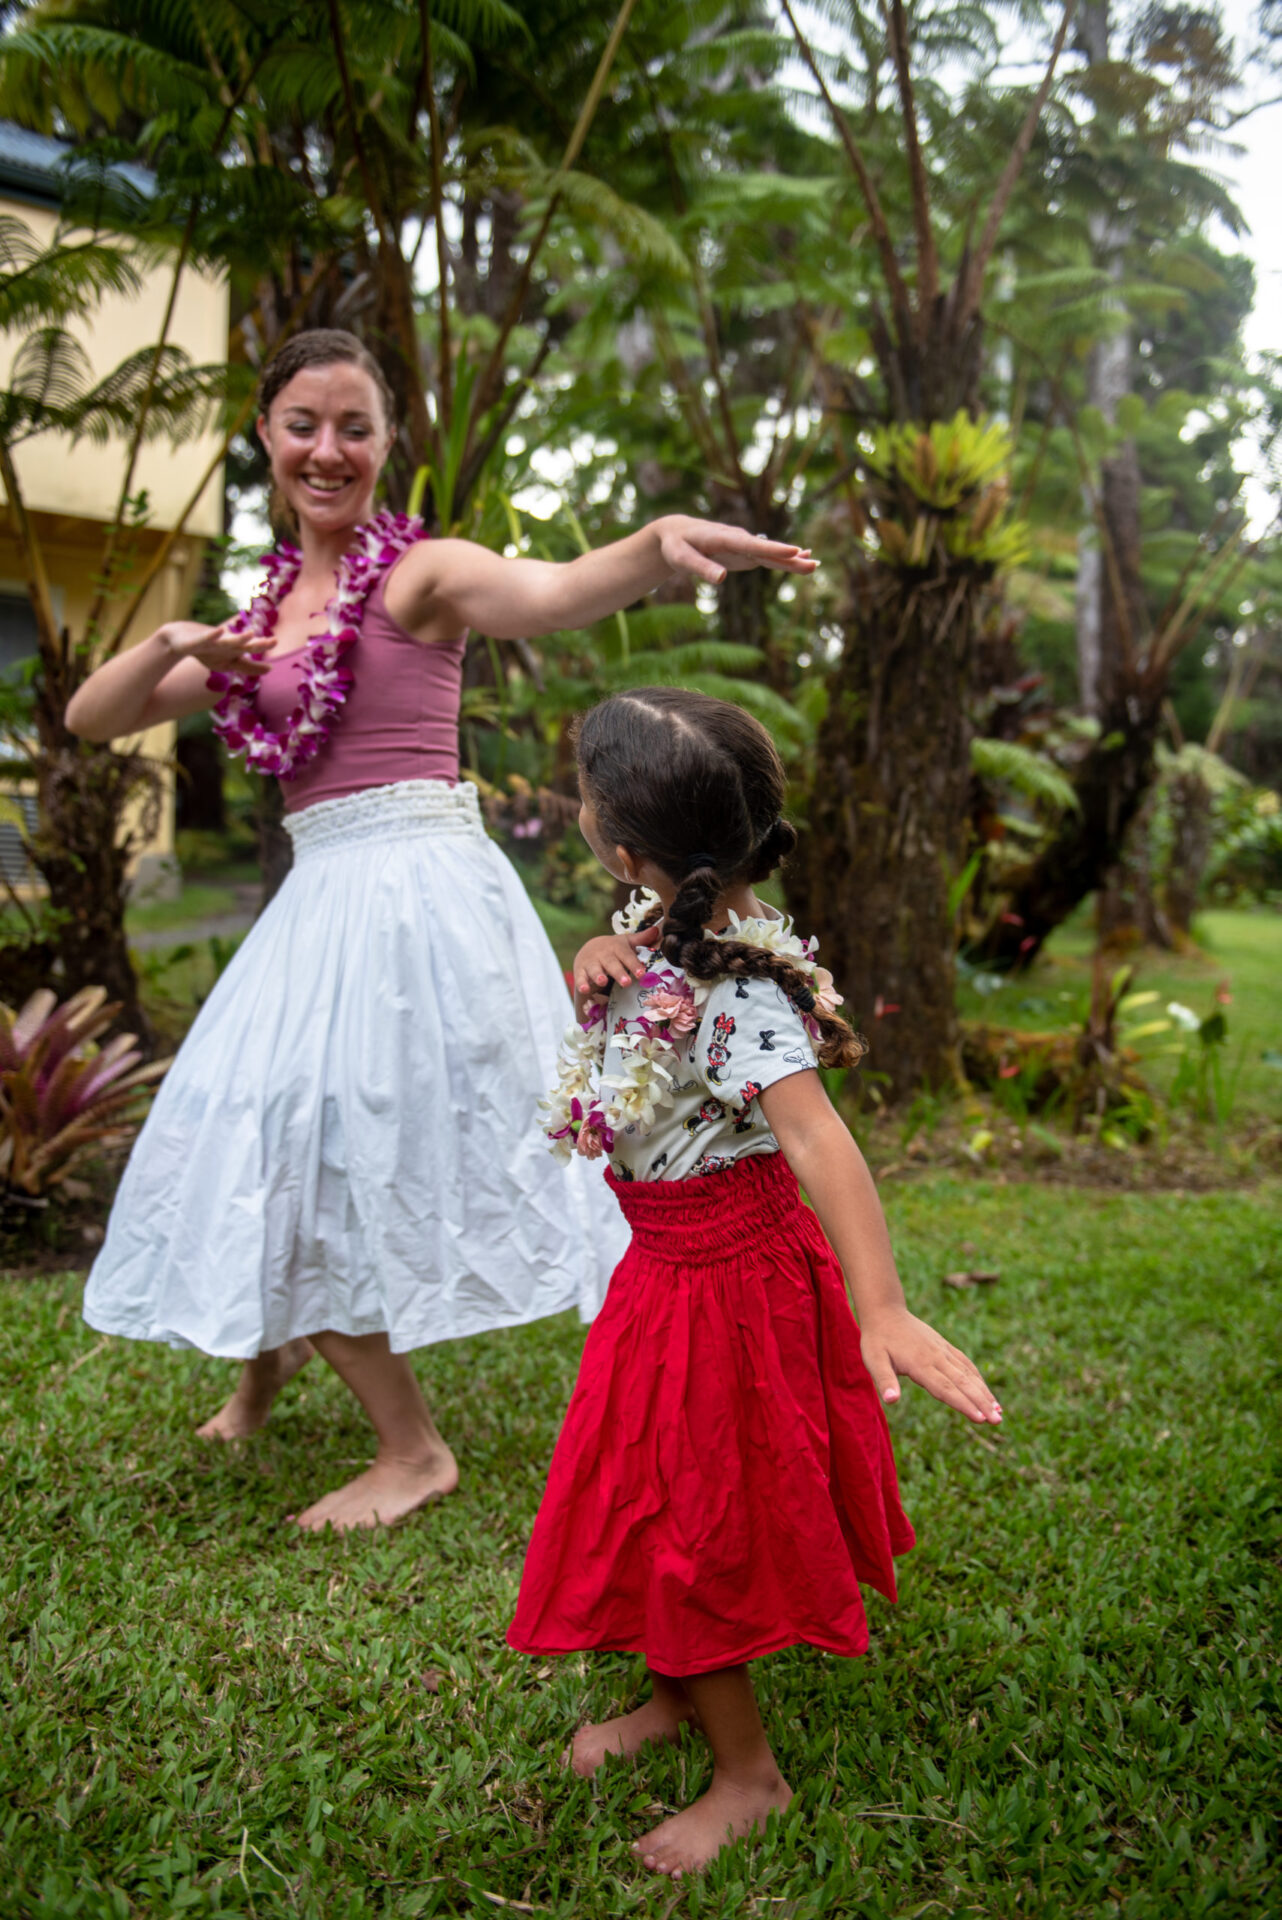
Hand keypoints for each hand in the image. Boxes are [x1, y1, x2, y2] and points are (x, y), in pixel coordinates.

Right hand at [161, 620, 271, 676]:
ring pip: (226, 641)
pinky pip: (205, 639)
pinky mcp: (196, 641)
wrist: (178, 640)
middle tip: (273, 640)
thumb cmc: (207, 651)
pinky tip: (220, 631)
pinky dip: (212, 635)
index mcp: (233, 650)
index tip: (275, 641)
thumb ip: (249, 666)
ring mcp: (211, 641)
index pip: (250, 649)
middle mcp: (224, 643)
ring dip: (238, 638)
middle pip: (243, 644)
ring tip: (250, 634)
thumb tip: (271, 669)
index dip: (262, 646)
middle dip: (257, 643)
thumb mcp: (228, 663)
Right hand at [572, 926, 661, 1004]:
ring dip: (598, 975)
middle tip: (626, 982)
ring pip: (595, 970)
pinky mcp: (580, 971)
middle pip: (611, 964)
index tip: (641, 973)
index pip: (626, 956)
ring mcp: (591, 963)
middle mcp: (603, 954)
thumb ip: (641, 939)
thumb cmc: (613, 949)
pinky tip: (584, 989)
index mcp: (616, 947)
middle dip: (618, 972)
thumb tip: (656, 931)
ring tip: (603, 981)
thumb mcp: (626, 943)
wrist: (589, 949)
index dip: (634, 964)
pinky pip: (580, 978)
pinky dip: (581, 983)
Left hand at [656, 516, 817, 587]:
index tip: (793, 551)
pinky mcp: (745, 553)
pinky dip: (784, 559)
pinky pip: (768, 557)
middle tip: (813, 564)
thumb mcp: (681, 558)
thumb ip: (701, 567)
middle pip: (767, 549)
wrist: (678, 533)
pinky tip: (802, 560)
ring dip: (792, 559)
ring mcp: (744, 545)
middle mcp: (738, 539)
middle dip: (789, 557)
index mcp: (723, 537)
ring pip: (771, 553)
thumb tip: (721, 579)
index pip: (751, 544)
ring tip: (815, 565)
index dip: (772, 548)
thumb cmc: (676, 546)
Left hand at [858, 1307, 1002, 1425]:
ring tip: (999, 1411)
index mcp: (920, 1364)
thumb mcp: (873, 1360)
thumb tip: (892, 1401)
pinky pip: (965, 1363)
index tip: (981, 1419)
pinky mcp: (944, 1346)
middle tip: (998, 1422)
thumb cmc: (877, 1339)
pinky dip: (978, 1378)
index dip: (964, 1404)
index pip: (945, 1389)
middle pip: (963, 1384)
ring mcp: (942, 1351)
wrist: (885, 1311)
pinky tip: (985, 1390)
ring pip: (968, 1374)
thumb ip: (884, 1380)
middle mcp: (936, 1357)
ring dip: (984, 1393)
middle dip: (982, 1403)